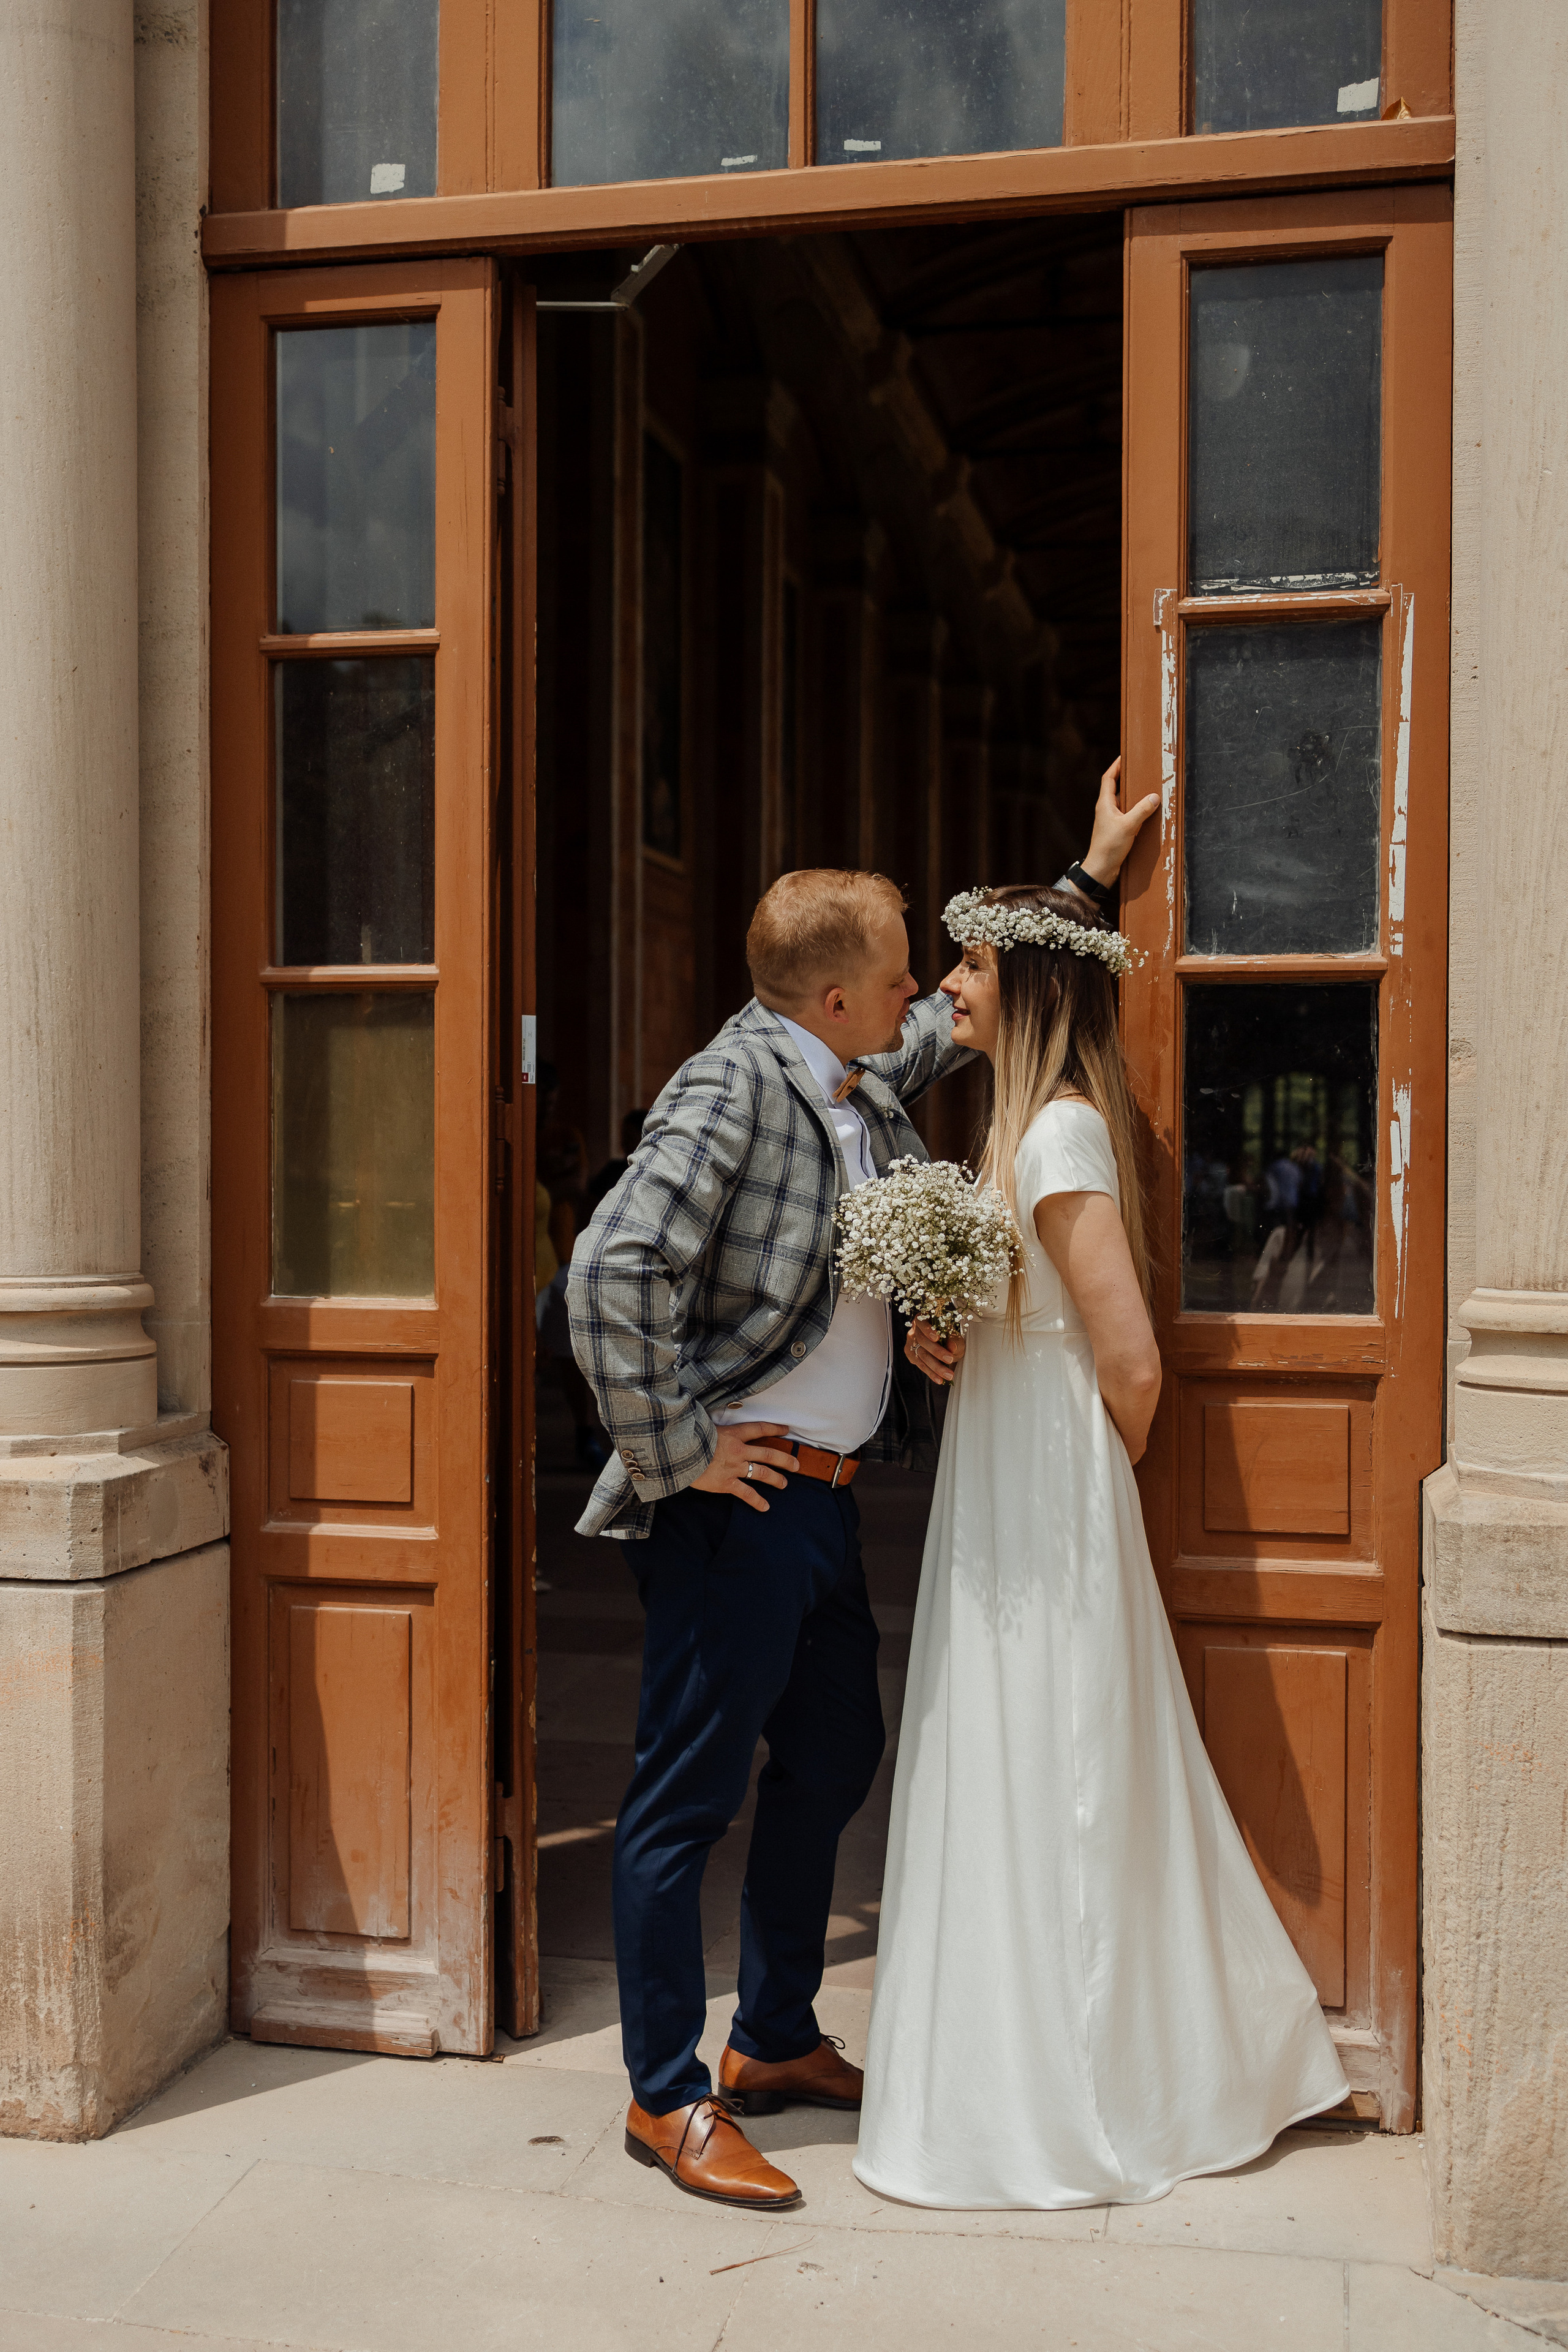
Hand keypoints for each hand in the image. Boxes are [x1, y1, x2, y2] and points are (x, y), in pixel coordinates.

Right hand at [691, 1422, 793, 1513]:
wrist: (677, 1454)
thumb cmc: (688, 1437)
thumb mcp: (703, 1425)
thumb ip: (714, 1425)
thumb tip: (712, 1421)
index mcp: (733, 1434)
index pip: (759, 1428)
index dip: (774, 1428)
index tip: (786, 1430)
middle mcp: (738, 1450)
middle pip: (768, 1453)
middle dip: (784, 1459)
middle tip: (796, 1465)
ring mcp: (734, 1468)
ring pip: (762, 1473)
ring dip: (776, 1479)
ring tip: (784, 1484)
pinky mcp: (726, 1483)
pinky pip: (746, 1494)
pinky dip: (757, 1501)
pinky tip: (765, 1507)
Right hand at [906, 1319, 965, 1386]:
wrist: (947, 1347)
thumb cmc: (950, 1338)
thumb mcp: (956, 1337)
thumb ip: (954, 1340)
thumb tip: (952, 1347)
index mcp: (923, 1319)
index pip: (922, 1322)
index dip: (928, 1329)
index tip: (937, 1337)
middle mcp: (915, 1330)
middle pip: (922, 1341)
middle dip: (937, 1351)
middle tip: (950, 1359)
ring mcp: (911, 1343)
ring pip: (921, 1355)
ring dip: (936, 1366)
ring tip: (948, 1375)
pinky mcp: (911, 1355)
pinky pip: (921, 1365)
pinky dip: (931, 1373)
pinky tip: (939, 1379)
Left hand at [1079, 755, 1160, 890]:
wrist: (1101, 869)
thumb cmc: (1109, 847)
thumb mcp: (1128, 826)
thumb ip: (1142, 810)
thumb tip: (1154, 797)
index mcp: (1105, 804)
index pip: (1108, 778)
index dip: (1116, 765)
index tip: (1124, 756)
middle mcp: (1106, 809)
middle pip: (1116, 788)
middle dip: (1127, 778)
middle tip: (1140, 770)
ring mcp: (1110, 820)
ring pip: (1123, 802)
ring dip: (1133, 795)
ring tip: (1147, 788)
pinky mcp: (1116, 830)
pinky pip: (1127, 814)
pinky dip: (1135, 810)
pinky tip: (1146, 811)